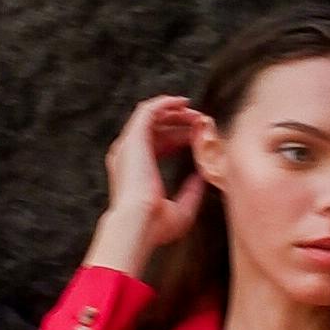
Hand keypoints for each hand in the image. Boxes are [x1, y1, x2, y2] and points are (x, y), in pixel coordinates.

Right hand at [87, 89, 208, 279]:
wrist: (138, 224)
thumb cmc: (155, 226)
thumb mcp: (181, 209)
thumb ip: (191, 192)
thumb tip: (202, 177)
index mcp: (135, 172)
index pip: (157, 145)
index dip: (179, 138)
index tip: (200, 136)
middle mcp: (128, 156)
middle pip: (154, 128)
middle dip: (178, 122)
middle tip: (201, 121)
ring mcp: (128, 145)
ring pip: (151, 116)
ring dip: (173, 111)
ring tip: (194, 111)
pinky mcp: (133, 137)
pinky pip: (148, 110)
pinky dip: (165, 103)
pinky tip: (183, 103)